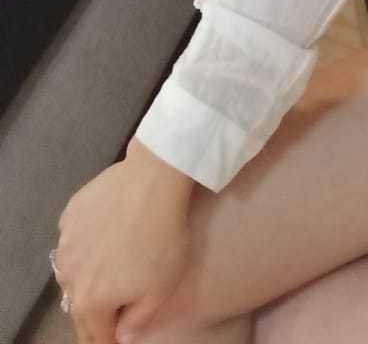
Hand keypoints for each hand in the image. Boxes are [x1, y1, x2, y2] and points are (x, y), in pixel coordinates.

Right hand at [53, 144, 194, 343]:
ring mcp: (65, 243)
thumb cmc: (162, 239)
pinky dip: (85, 245)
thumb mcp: (160, 290)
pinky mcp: (69, 215)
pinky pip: (74, 240)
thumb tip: (121, 334)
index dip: (108, 339)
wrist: (153, 180)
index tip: (119, 335)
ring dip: (87, 277)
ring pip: (73, 272)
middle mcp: (67, 276)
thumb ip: (137, 320)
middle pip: (80, 305)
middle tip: (113, 307)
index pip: (95, 335)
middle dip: (95, 312)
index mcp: (89, 301)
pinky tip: (104, 236)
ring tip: (107, 270)